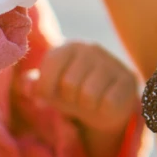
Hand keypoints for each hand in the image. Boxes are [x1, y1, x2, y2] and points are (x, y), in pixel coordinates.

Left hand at [19, 41, 139, 134]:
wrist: (107, 103)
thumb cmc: (74, 93)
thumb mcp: (52, 90)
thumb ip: (36, 86)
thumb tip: (28, 85)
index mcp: (69, 47)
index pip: (49, 69)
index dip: (46, 89)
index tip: (51, 93)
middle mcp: (91, 49)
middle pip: (69, 84)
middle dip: (70, 98)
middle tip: (77, 96)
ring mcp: (112, 62)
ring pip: (88, 94)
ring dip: (87, 105)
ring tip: (91, 100)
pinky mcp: (128, 79)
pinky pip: (108, 102)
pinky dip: (103, 109)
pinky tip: (106, 102)